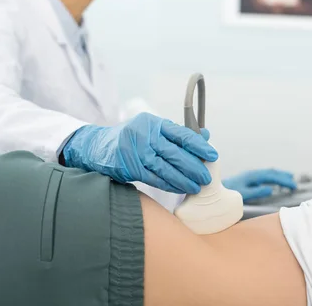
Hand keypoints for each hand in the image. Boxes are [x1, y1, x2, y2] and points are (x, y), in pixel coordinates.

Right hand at [62, 113, 217, 193]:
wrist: (98, 147)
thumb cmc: (132, 137)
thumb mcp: (153, 129)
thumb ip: (178, 133)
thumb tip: (206, 135)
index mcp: (154, 123)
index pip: (182, 134)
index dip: (200, 146)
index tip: (213, 156)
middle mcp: (145, 135)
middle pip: (175, 153)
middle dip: (194, 167)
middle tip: (207, 177)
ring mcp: (135, 152)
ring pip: (166, 168)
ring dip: (184, 180)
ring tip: (196, 187)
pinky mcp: (129, 167)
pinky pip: (154, 179)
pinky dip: (169, 185)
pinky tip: (180, 189)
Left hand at [223, 169, 297, 201]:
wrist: (213, 189)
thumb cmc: (227, 192)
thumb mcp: (242, 194)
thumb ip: (256, 192)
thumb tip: (270, 189)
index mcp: (252, 176)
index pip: (272, 176)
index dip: (284, 181)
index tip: (293, 186)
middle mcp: (253, 174)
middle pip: (272, 173)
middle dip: (284, 177)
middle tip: (294, 184)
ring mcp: (250, 175)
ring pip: (269, 173)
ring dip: (280, 176)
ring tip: (290, 179)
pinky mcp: (248, 179)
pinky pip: (264, 176)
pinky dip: (273, 178)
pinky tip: (276, 182)